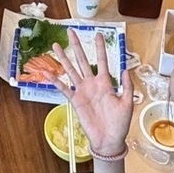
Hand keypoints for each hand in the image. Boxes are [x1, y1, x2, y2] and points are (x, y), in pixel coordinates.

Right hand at [56, 37, 132, 157]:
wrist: (109, 140)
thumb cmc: (120, 123)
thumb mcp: (127, 103)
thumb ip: (126, 86)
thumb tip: (125, 69)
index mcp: (106, 83)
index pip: (102, 60)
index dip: (100, 47)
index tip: (98, 34)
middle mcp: (92, 84)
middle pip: (83, 60)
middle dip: (77, 46)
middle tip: (71, 32)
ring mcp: (82, 91)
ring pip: (71, 70)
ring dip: (63, 58)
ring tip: (55, 46)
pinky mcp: (75, 101)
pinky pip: (63, 88)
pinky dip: (55, 81)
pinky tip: (46, 72)